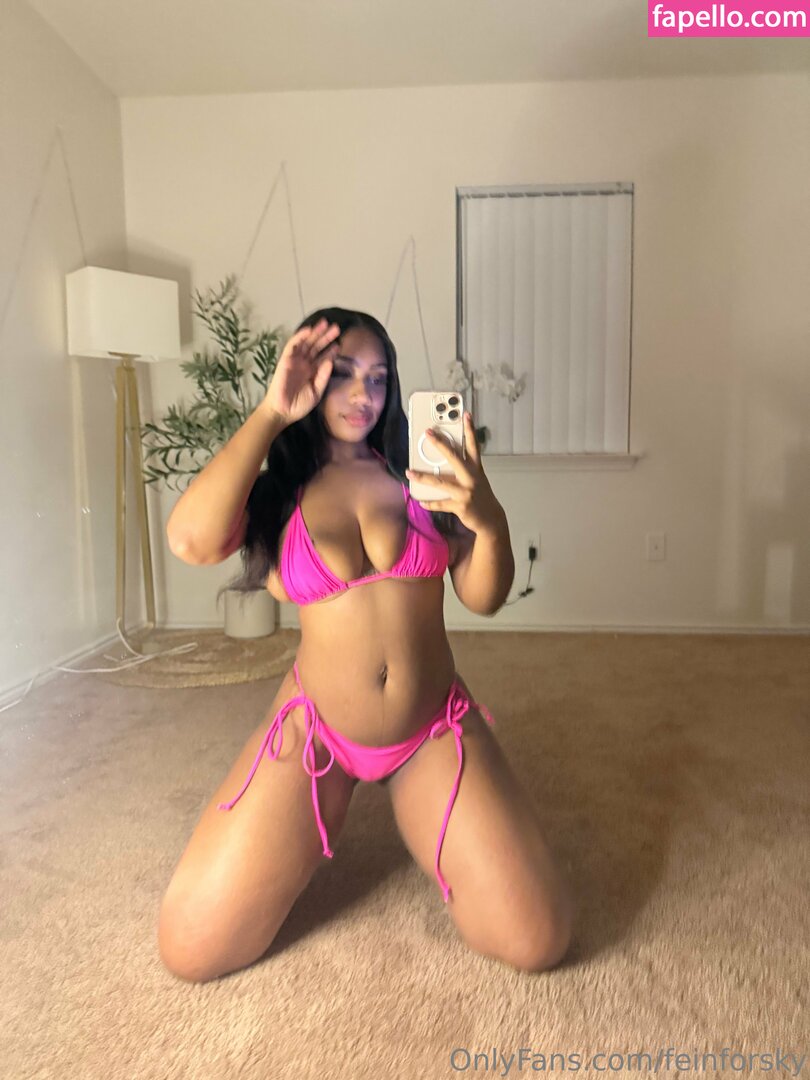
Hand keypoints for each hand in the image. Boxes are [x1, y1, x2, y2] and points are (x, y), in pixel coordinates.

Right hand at [262, 319, 340, 424]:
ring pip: (306, 343)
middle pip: (316, 347)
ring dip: (315, 333)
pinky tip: (309, 330)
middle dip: (325, 337)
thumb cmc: (299, 404)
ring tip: (325, 324)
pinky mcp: (286, 360)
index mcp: (313, 371)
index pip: (323, 357)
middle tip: (336, 327)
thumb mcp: (317, 392)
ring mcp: (295, 361)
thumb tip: (330, 361)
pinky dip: (300, 336)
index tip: (339, 343)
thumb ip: (323, 376)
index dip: (331, 350)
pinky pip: (292, 345)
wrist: (283, 411)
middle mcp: (305, 364)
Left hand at [405, 412, 504, 534]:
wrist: (491, 519)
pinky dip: (430, 503)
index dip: (470, 429)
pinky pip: (440, 504)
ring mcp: (466, 492)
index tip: (465, 414)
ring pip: (440, 482)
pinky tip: (421, 501)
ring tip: (410, 472)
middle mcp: (471, 478)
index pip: (473, 445)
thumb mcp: (477, 479)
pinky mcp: (460, 506)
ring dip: (423, 477)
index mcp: (476, 468)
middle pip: (454, 458)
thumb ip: (464, 469)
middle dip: (440, 444)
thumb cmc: (480, 495)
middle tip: (428, 433)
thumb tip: (442, 462)